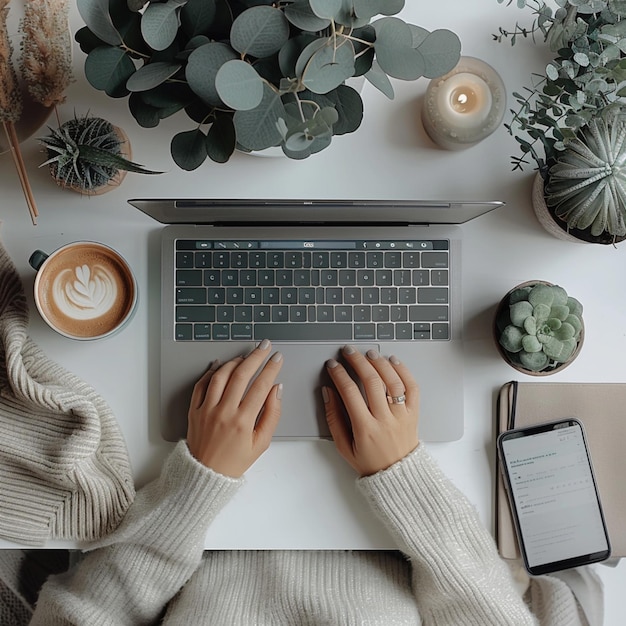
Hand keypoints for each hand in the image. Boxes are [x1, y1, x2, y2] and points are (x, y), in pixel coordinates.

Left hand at [187, 339, 282, 476]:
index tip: (277, 358)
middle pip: (242, 374)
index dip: (271, 368)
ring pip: (221, 375)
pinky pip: (202, 384)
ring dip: (234, 362)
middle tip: (264, 346)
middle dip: (255, 356)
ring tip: (244, 356)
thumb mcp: (261, 443)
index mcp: (243, 421)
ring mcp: (206, 409)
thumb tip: (277, 390)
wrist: (204, 475)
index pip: (261, 385)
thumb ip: (272, 414)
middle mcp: (224, 412)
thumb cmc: (234, 462)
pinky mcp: (194, 410)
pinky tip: (220, 365)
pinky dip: (211, 372)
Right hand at [323, 346, 418, 475]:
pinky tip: (393, 361)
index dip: (339, 375)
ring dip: (379, 363)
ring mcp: (402, 415)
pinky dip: (403, 371)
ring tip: (368, 353)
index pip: (350, 393)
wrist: (398, 475)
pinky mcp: (414, 413)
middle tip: (348, 351)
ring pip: (392, 381)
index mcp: (365, 429)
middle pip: (372, 382)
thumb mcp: (343, 446)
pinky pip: (412, 387)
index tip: (333, 365)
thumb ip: (334, 418)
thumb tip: (328, 393)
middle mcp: (385, 420)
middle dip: (358, 362)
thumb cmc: (370, 462)